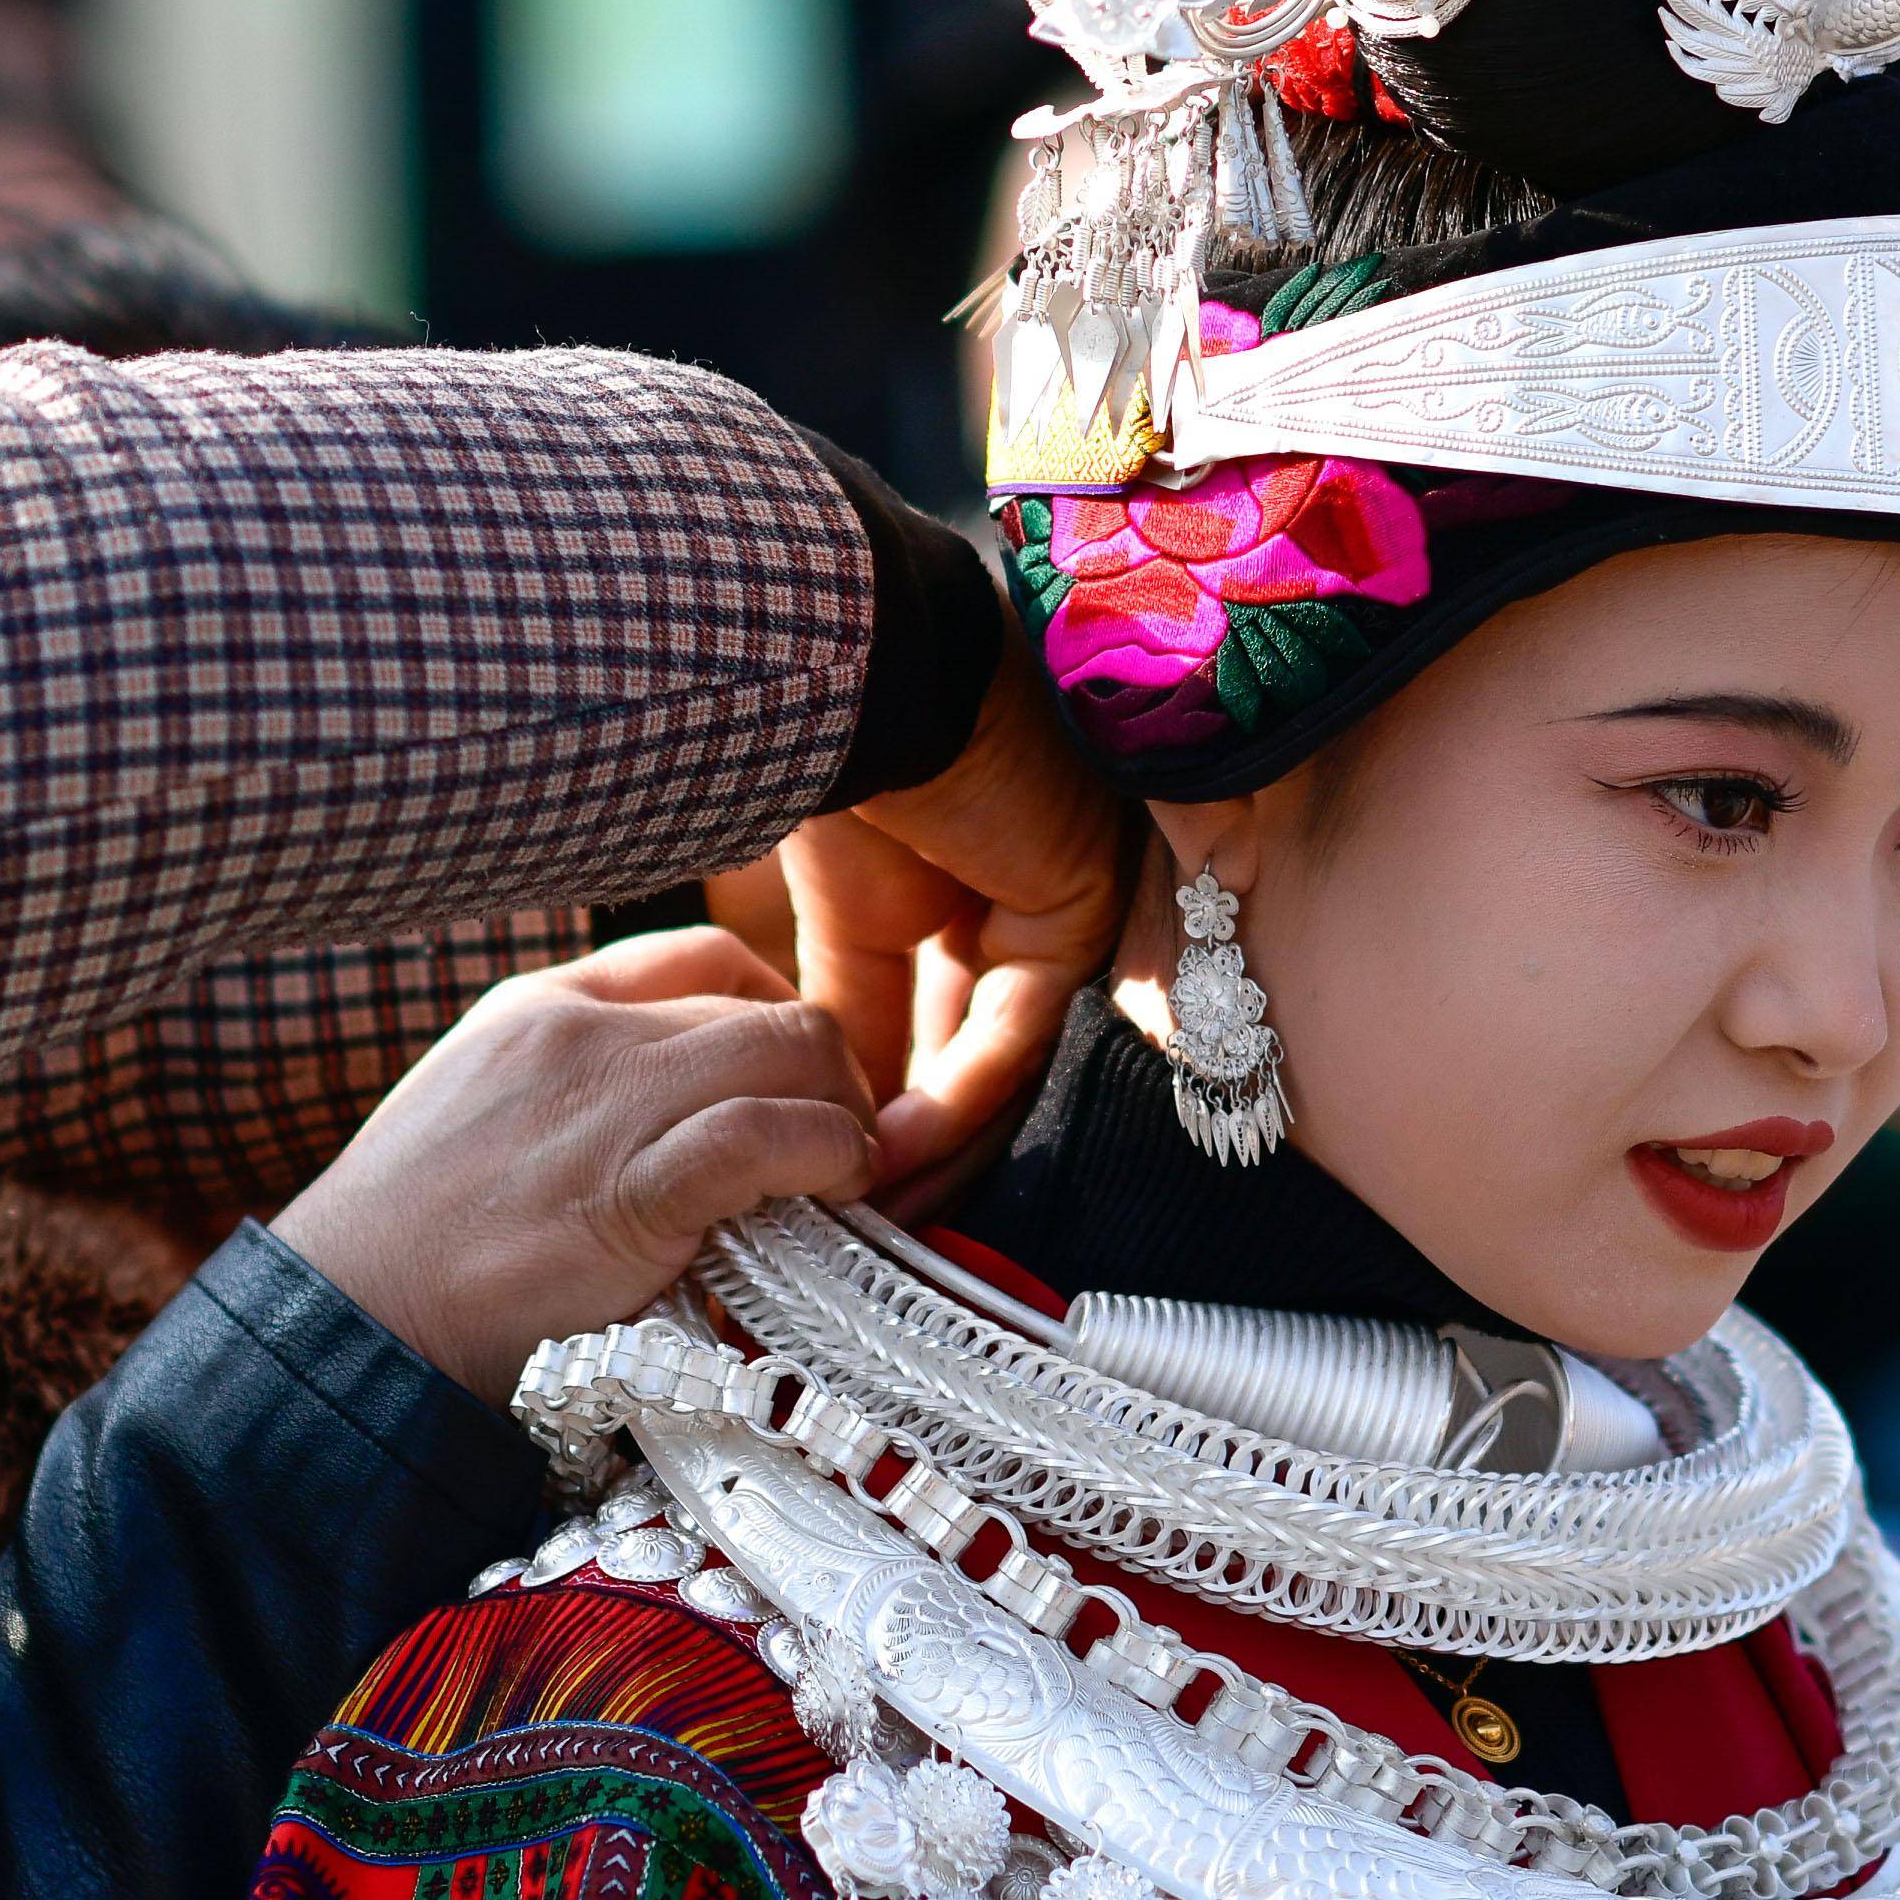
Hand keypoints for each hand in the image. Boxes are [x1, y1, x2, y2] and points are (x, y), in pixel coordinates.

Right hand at [271, 930, 879, 1401]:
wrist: (350, 1321)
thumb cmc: (411, 1249)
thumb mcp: (482, 1119)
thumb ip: (575, 1099)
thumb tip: (679, 1131)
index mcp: (539, 1006)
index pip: (700, 957)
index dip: (774, 1009)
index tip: (791, 1082)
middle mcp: (579, 1033)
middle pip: (766, 1006)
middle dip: (828, 1073)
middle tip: (838, 1146)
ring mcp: (604, 1102)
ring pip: (791, 1052)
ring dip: (844, 1116)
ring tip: (844, 1178)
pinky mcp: (630, 1188)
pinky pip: (770, 1136)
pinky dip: (829, 1158)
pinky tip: (833, 1196)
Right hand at [783, 651, 1129, 1196]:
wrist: (861, 679)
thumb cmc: (832, 766)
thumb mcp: (833, 921)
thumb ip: (845, 1019)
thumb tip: (826, 1114)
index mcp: (949, 895)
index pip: (923, 1028)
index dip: (874, 1108)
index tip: (825, 1179)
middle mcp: (1011, 906)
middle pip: (966, 1056)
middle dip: (910, 1145)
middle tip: (854, 1219)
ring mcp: (1053, 909)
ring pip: (995, 1059)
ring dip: (931, 1141)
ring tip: (867, 1208)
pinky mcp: (1074, 913)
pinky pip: (1014, 1031)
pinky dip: (955, 1096)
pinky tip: (888, 1150)